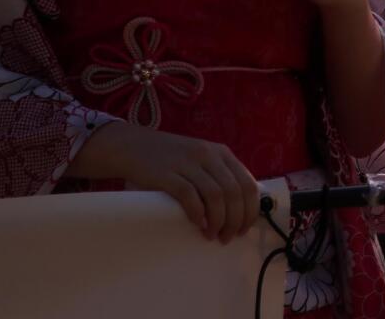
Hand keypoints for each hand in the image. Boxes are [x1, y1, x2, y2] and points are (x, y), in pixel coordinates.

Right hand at [73, 122, 259, 241]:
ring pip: (216, 195)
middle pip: (234, 192)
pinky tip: (198, 224)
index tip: (244, 229)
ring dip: (219, 220)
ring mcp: (188, 163)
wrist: (133, 146)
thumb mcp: (201, 160)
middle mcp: (208, 155)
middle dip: (235, 220)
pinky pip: (189, 195)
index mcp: (221, 153)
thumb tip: (239, 210)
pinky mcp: (167, 174)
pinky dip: (198, 213)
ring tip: (212, 235)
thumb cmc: (170, 160)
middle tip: (227, 237)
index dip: (250, 210)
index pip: (247, 183)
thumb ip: (218, 176)